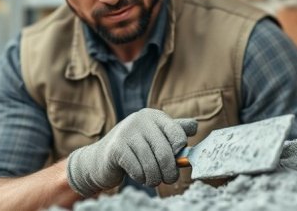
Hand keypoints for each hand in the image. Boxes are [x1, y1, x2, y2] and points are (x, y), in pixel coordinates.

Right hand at [66, 108, 196, 196]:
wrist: (101, 159)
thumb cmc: (135, 150)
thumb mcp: (155, 137)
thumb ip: (174, 132)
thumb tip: (195, 126)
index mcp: (154, 116)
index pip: (178, 132)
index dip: (181, 150)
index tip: (178, 161)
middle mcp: (141, 119)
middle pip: (166, 151)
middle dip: (170, 170)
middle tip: (170, 179)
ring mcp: (127, 132)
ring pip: (152, 163)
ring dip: (155, 177)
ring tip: (153, 179)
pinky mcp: (117, 147)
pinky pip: (138, 169)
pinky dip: (142, 177)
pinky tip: (140, 176)